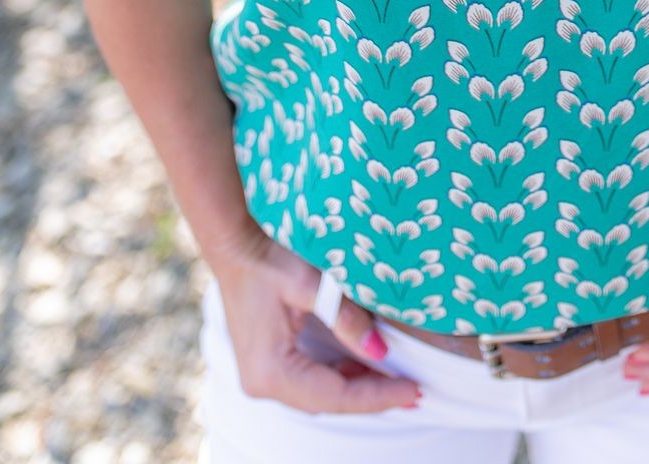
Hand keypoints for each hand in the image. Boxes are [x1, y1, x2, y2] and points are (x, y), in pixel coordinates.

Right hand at [206, 222, 421, 414]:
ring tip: (397, 383)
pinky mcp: (266, 366)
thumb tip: (381, 352)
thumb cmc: (268, 259)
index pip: (336, 395)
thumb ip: (346, 319)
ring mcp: (262, 378)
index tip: (414, 391)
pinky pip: (309, 383)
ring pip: (320, 395)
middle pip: (329, 401)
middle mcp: (263, 384)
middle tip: (414, 391)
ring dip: (357, 389)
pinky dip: (338, 378)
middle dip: (372, 397)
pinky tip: (364, 368)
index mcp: (272, 371)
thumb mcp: (311, 284)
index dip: (378, 396)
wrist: (234, 246)